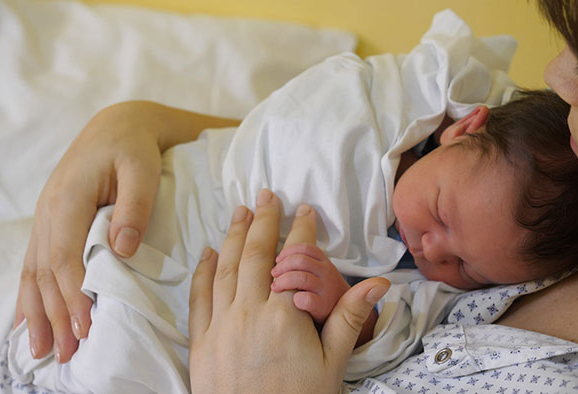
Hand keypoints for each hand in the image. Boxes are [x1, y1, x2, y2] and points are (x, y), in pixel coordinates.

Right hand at [15, 101, 239, 362]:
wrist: (117, 125)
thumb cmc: (133, 146)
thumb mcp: (142, 168)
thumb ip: (134, 206)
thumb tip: (123, 248)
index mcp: (68, 199)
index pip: (65, 256)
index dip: (73, 294)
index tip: (86, 325)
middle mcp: (49, 211)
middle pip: (46, 272)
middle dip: (55, 314)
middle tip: (68, 352)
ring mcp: (46, 218)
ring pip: (35, 272)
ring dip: (38, 312)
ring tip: (43, 349)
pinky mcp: (52, 223)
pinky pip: (35, 263)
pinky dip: (32, 294)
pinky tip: (29, 319)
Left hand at [188, 190, 389, 393]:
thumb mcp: (332, 365)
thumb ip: (349, 319)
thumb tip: (378, 285)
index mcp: (283, 317)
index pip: (291, 262)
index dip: (300, 232)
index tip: (305, 210)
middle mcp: (247, 313)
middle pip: (254, 255)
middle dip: (262, 221)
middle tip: (268, 195)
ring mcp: (220, 327)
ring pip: (224, 269)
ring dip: (232, 236)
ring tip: (240, 211)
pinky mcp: (201, 343)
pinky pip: (199, 297)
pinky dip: (203, 271)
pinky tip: (208, 253)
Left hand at [271, 243, 349, 323]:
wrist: (348, 315)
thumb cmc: (326, 295)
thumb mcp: (321, 274)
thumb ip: (306, 265)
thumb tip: (279, 260)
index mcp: (325, 263)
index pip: (306, 248)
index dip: (289, 251)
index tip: (278, 260)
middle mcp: (327, 274)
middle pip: (301, 260)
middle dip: (282, 266)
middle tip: (274, 274)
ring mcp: (326, 290)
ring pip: (301, 278)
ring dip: (283, 281)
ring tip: (276, 287)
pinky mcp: (324, 307)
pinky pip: (307, 299)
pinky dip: (297, 299)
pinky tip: (293, 301)